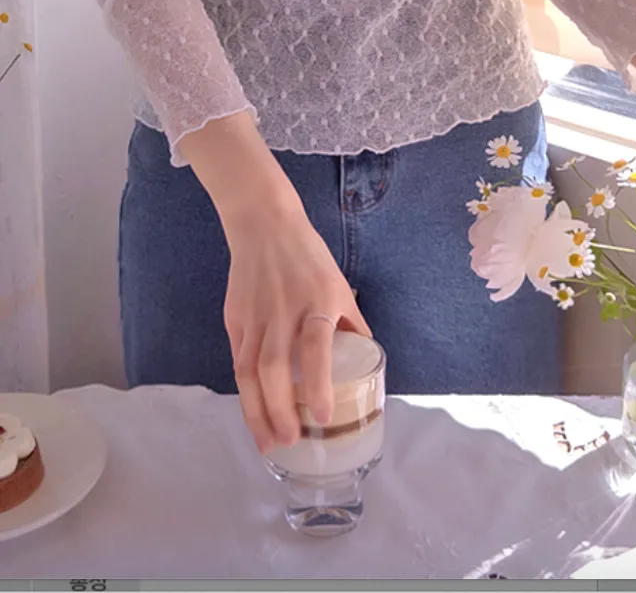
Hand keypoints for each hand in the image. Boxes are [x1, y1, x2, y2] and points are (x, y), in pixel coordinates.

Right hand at [222, 189, 370, 453]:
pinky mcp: (234, 319)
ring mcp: (254, 316)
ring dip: (256, 411)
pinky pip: (239, 361)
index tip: (322, 416)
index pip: (315, 345)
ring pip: (249, 371)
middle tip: (289, 442)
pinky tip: (254, 413)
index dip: (317, 382)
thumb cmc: (309, 257)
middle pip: (274, 367)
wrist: (264, 225)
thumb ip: (352, 324)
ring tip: (268, 442)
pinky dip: (246, 391)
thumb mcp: (340, 286)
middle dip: (279, 410)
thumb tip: (368, 361)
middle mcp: (282, 311)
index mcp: (316, 300)